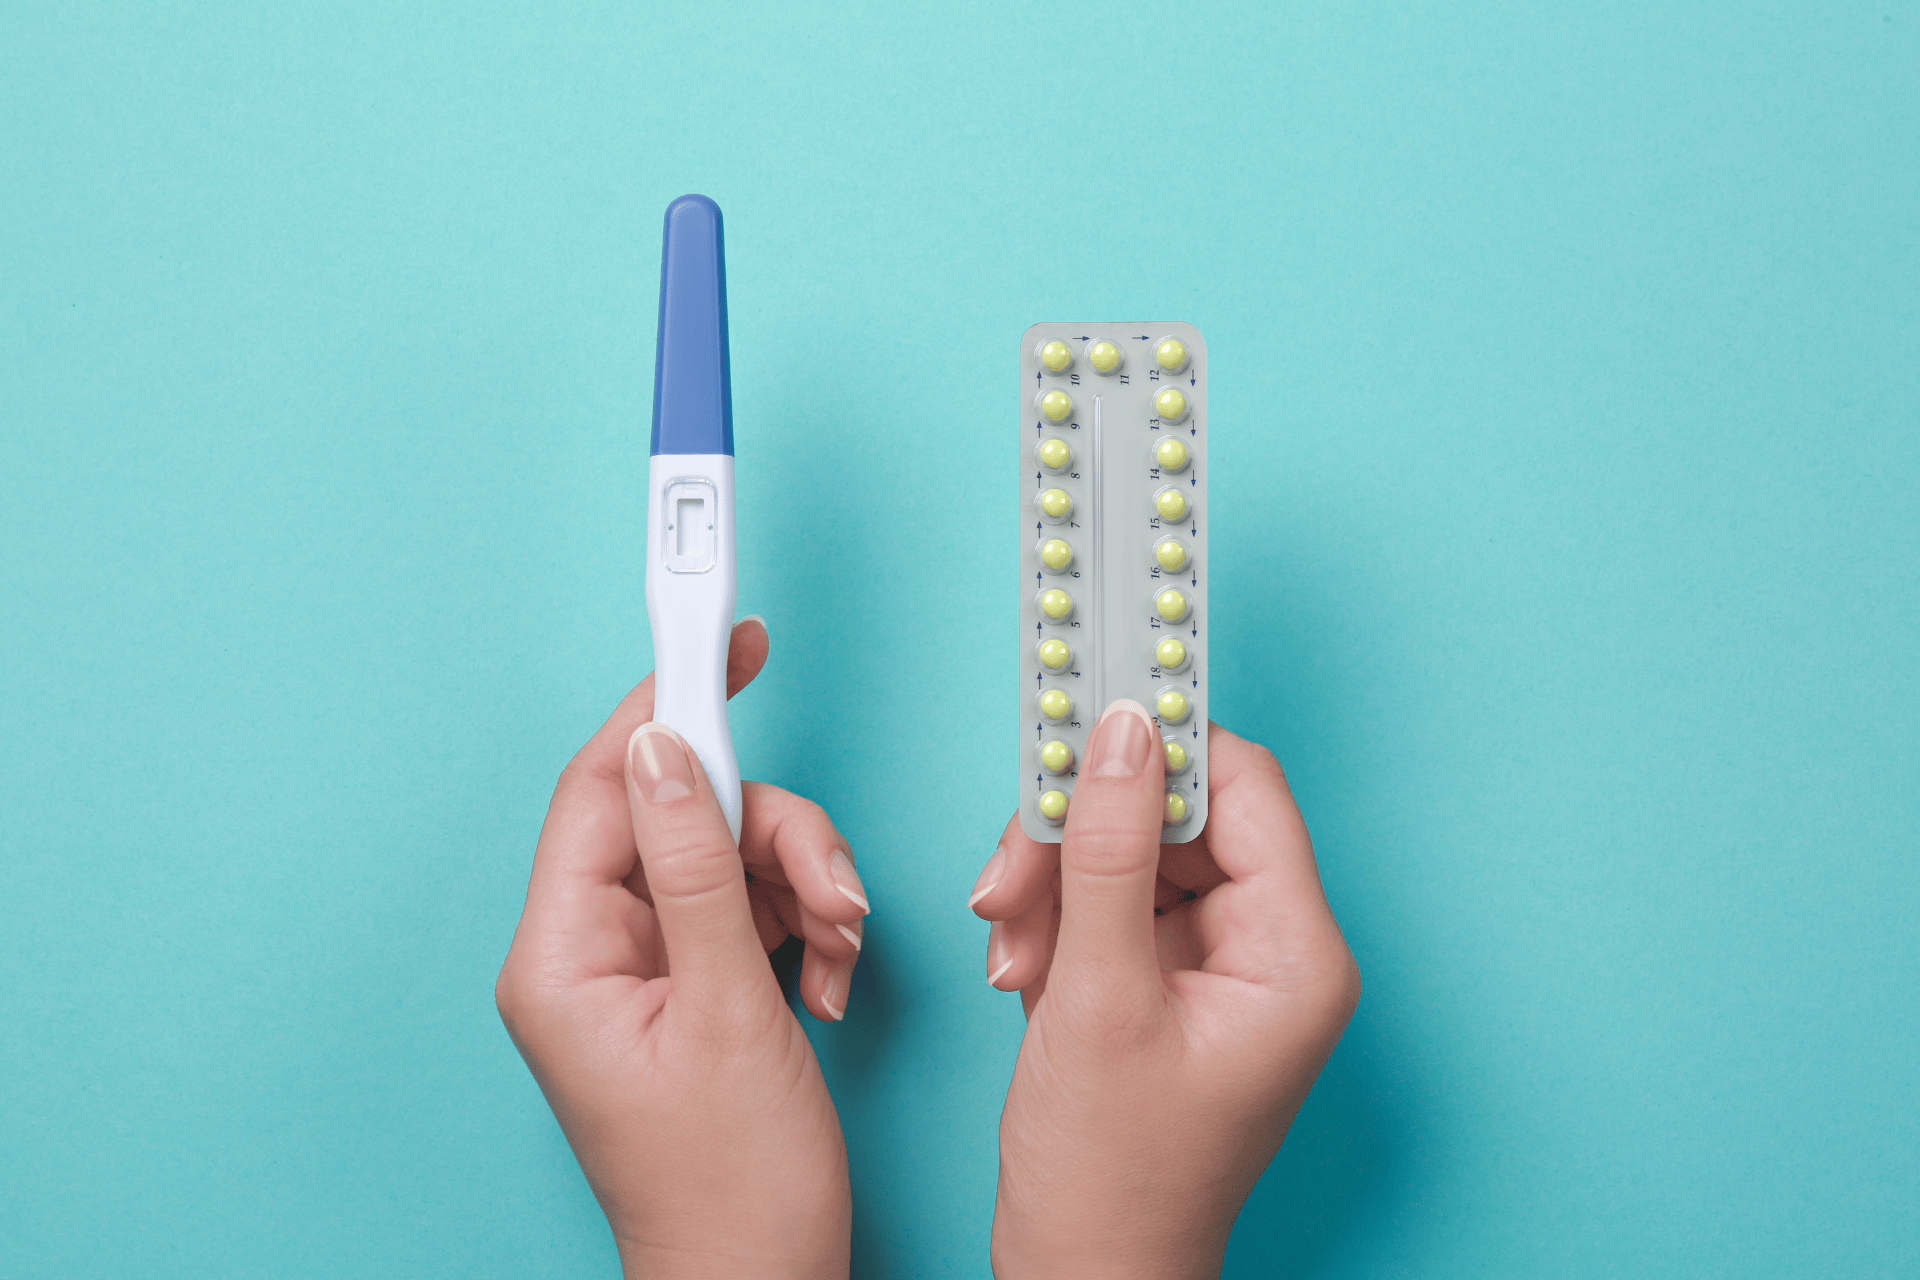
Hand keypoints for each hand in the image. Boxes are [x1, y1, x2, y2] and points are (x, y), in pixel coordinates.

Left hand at [496, 619, 867, 1278]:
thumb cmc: (733, 1184)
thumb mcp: (729, 1009)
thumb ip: (699, 868)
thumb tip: (670, 749)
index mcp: (564, 956)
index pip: (605, 786)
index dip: (670, 707)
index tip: (725, 642)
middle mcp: (591, 952)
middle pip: (684, 815)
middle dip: (776, 836)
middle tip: (834, 888)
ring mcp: (643, 967)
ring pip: (729, 854)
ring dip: (804, 885)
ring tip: (841, 953)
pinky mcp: (690, 982)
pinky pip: (748, 904)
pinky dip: (804, 924)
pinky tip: (830, 978)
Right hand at [969, 701, 1359, 1278]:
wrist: (1084, 1275)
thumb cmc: (1110, 1175)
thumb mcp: (1096, 996)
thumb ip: (1110, 852)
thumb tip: (1121, 733)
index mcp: (1294, 954)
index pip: (1241, 790)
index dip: (1162, 745)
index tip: (1083, 709)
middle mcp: (1269, 950)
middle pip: (1176, 818)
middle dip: (1082, 840)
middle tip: (1011, 879)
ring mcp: (1218, 966)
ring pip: (1133, 855)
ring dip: (1056, 887)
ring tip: (1010, 953)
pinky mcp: (1168, 981)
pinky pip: (1113, 903)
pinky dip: (1056, 922)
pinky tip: (1021, 969)